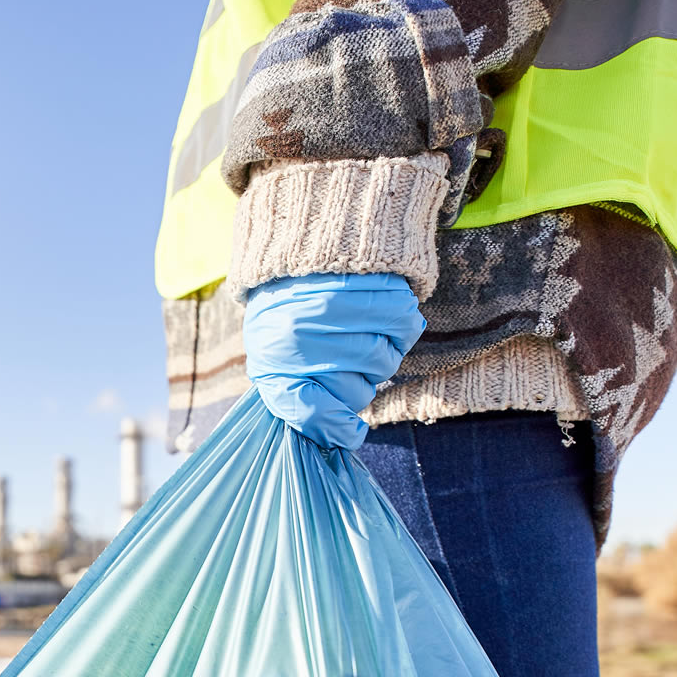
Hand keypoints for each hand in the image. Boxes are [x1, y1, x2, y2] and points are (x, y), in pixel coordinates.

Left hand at [244, 272, 424, 449]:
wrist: (301, 238)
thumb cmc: (286, 310)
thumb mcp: (271, 351)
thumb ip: (295, 396)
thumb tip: (341, 437)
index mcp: (273, 353)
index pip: (310, 411)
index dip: (335, 429)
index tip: (351, 434)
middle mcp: (306, 332)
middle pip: (355, 393)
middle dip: (355, 385)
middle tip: (342, 360)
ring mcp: (343, 307)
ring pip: (383, 365)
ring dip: (377, 358)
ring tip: (357, 333)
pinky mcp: (377, 285)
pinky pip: (405, 332)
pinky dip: (398, 330)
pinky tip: (379, 317)